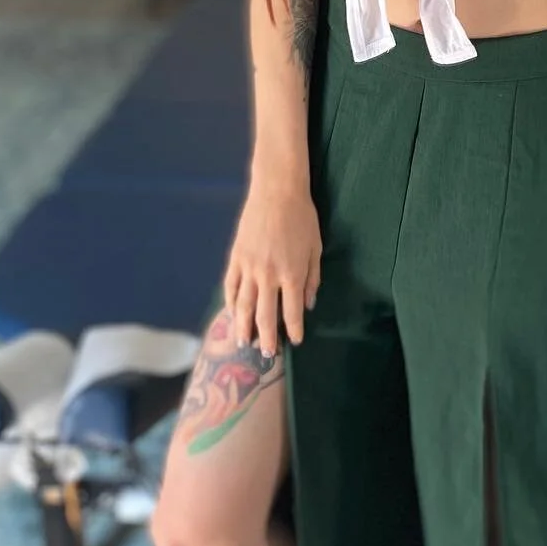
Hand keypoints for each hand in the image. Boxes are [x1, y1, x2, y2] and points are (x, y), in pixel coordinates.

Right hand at [224, 176, 322, 357]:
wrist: (276, 191)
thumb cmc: (302, 218)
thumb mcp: (316, 248)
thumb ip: (312, 279)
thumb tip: (308, 304)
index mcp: (291, 274)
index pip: (292, 312)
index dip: (294, 330)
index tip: (295, 341)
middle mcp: (268, 276)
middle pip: (265, 315)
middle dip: (266, 338)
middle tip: (266, 354)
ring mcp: (248, 267)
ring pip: (244, 305)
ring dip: (243, 326)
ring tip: (243, 342)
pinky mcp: (235, 257)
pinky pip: (231, 286)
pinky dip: (231, 302)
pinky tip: (233, 313)